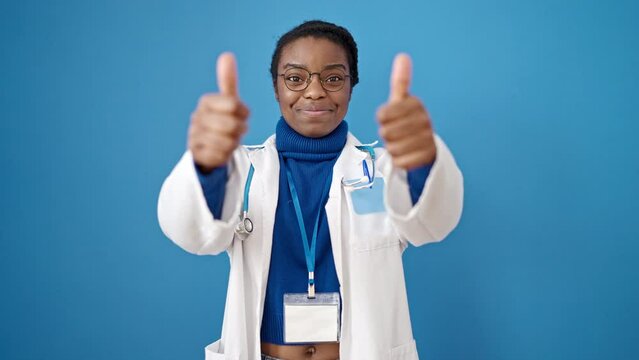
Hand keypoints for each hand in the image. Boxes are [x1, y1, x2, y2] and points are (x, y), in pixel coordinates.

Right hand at [188, 52, 249, 171]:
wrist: (207, 148)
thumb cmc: (221, 121)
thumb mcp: (227, 102)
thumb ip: (228, 81)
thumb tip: (227, 55)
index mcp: (206, 102)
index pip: (233, 104)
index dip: (243, 112)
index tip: (242, 115)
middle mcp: (197, 118)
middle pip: (231, 124)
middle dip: (239, 129)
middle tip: (237, 130)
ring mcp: (194, 137)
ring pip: (225, 141)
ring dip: (233, 143)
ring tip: (229, 140)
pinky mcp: (196, 155)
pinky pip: (219, 156)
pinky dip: (225, 155)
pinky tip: (222, 151)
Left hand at [376, 53, 435, 169]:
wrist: (426, 146)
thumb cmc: (407, 121)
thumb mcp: (402, 102)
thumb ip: (401, 82)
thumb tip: (403, 56)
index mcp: (416, 104)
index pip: (383, 114)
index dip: (382, 120)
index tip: (391, 118)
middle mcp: (424, 120)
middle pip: (386, 132)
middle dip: (387, 135)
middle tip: (396, 133)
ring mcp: (427, 138)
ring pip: (392, 147)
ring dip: (392, 148)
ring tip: (401, 143)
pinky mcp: (426, 156)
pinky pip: (401, 161)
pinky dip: (400, 160)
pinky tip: (407, 154)